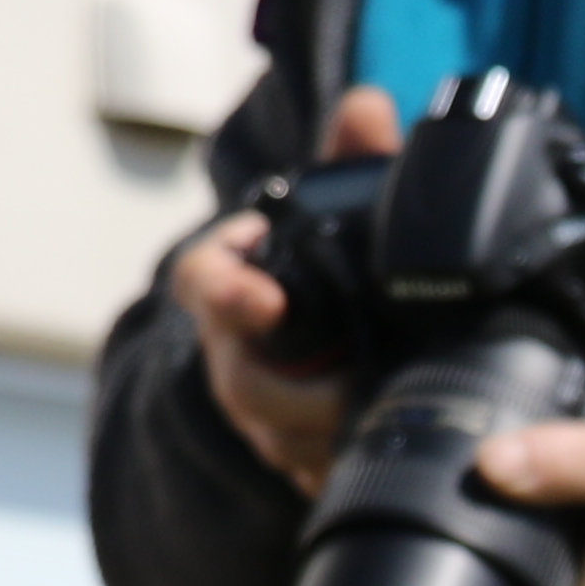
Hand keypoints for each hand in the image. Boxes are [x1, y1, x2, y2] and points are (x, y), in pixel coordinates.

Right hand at [166, 87, 402, 493]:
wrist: (299, 334)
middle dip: (298, 394)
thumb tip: (369, 109)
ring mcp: (255, 409)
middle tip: (353, 391)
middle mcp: (230, 350)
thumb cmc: (313, 261)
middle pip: (248, 383)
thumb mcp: (328, 207)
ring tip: (374, 436)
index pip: (204, 282)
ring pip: (279, 439)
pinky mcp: (287, 455)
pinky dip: (339, 476)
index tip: (264, 299)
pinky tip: (379, 473)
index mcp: (227, 283)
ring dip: (324, 442)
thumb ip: (349, 158)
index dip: (229, 291)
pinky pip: (306, 476)